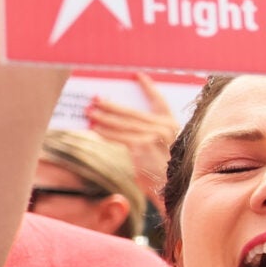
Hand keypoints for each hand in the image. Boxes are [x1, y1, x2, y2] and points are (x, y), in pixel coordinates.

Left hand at [87, 75, 178, 201]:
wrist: (176, 191)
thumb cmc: (168, 175)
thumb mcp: (164, 152)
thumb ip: (148, 138)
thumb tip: (121, 131)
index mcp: (173, 125)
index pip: (159, 101)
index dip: (148, 87)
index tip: (138, 75)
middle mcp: (164, 127)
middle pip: (132, 112)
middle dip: (111, 105)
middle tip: (95, 99)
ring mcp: (154, 136)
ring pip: (123, 123)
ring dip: (103, 118)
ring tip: (89, 113)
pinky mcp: (142, 146)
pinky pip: (119, 137)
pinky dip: (105, 133)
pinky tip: (94, 130)